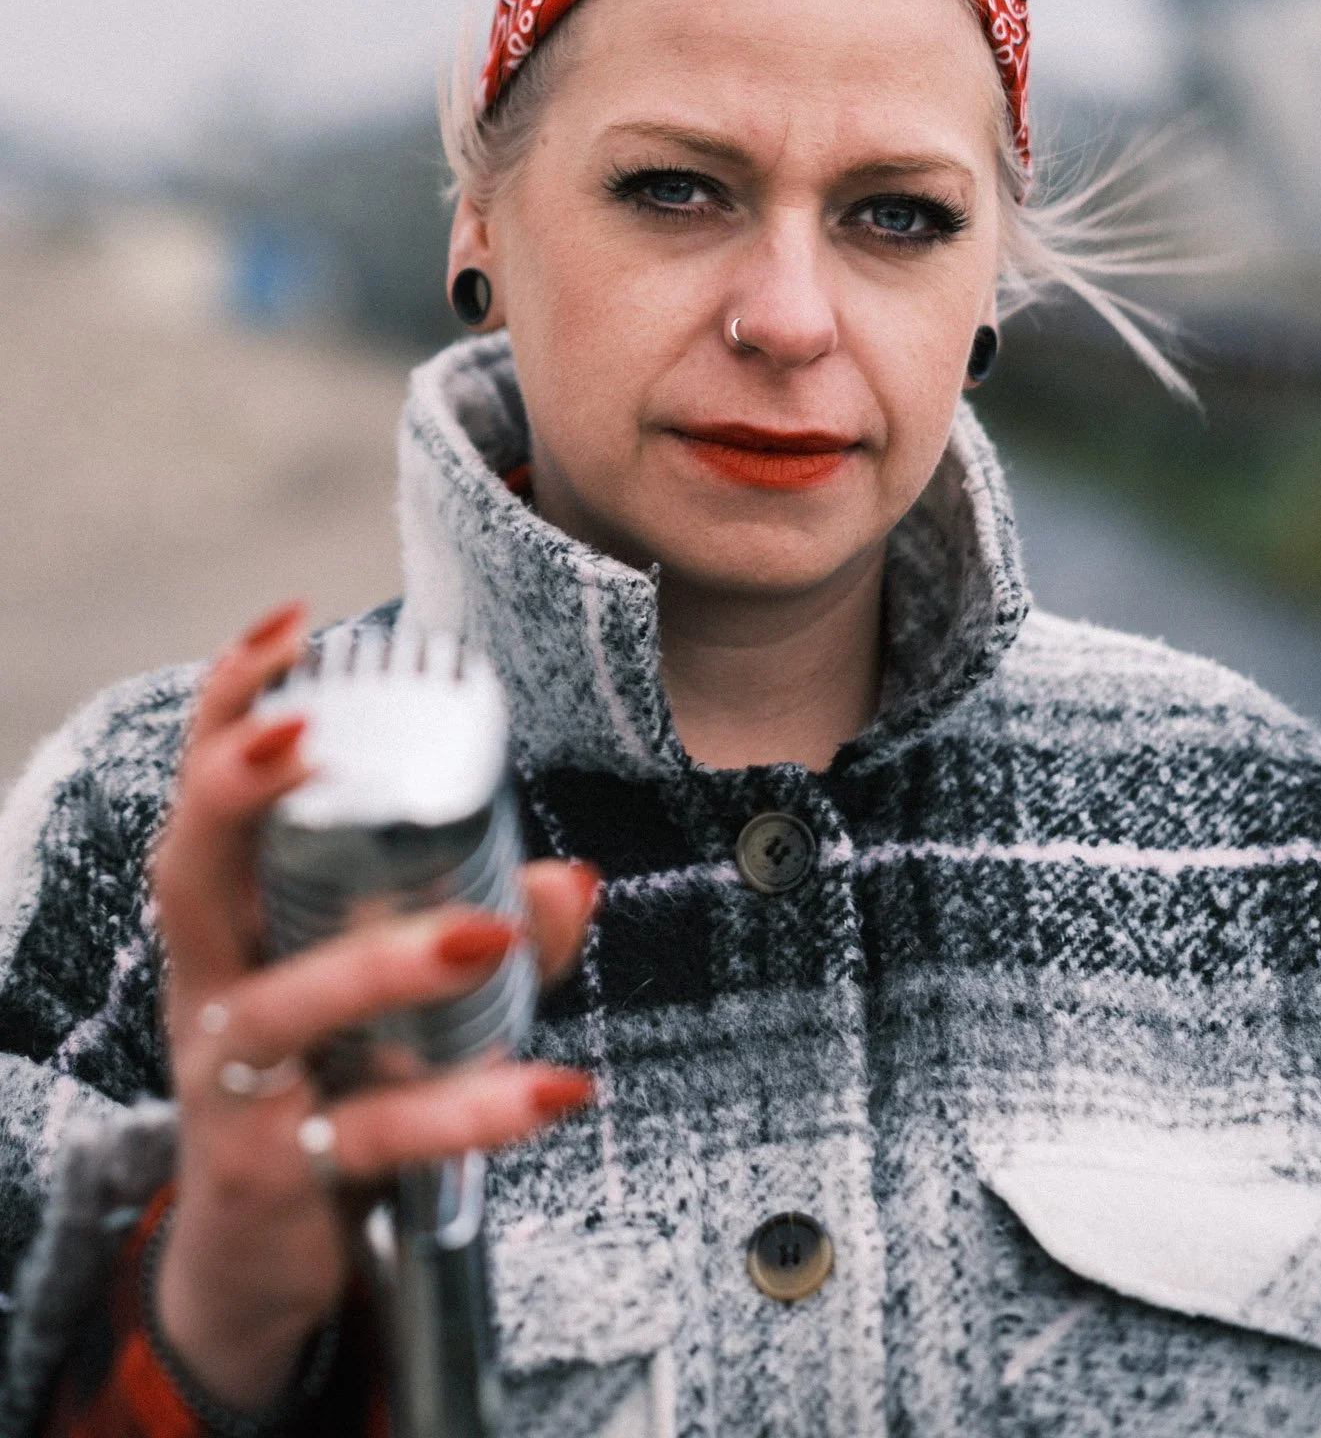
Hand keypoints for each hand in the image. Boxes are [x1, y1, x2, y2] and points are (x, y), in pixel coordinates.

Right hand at [150, 602, 597, 1411]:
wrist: (265, 1255)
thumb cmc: (334, 1077)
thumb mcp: (400, 994)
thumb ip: (484, 928)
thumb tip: (571, 880)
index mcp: (235, 922)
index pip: (208, 796)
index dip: (230, 706)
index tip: (289, 623)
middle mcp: (213, 988)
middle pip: (190, 877)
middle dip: (231, 793)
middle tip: (296, 734)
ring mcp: (233, 1084)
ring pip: (286, 1005)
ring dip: (384, 959)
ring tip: (485, 928)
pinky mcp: (280, 1174)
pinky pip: (375, 1132)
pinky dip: (470, 1107)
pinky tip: (556, 1084)